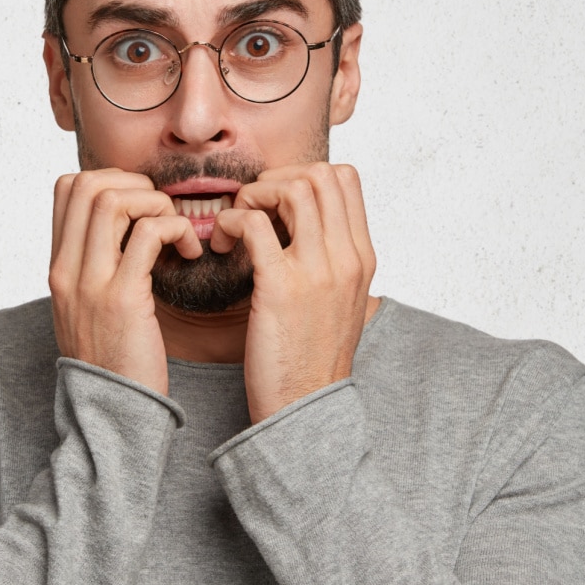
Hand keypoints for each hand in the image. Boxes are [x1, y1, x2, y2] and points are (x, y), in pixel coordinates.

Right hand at [49, 168, 201, 393]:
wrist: (110, 414)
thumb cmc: (113, 362)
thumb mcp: (87, 310)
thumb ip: (95, 270)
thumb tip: (122, 232)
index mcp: (58, 268)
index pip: (66, 188)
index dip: (110, 180)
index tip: (141, 205)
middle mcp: (66, 270)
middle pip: (88, 184)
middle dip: (135, 184)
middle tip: (162, 212)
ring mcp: (90, 283)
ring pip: (113, 200)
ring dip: (156, 203)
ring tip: (177, 231)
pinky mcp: (122, 299)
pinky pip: (148, 233)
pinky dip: (176, 229)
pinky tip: (189, 252)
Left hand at [210, 162, 375, 422]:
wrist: (305, 410)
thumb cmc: (312, 358)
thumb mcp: (340, 302)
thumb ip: (331, 261)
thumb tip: (306, 225)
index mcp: (362, 258)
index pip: (346, 180)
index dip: (304, 177)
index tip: (276, 203)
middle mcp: (346, 258)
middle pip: (320, 174)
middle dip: (277, 178)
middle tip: (253, 207)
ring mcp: (317, 272)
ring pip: (292, 188)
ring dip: (254, 195)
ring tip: (237, 223)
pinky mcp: (281, 288)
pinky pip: (254, 224)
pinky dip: (231, 222)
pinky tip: (221, 245)